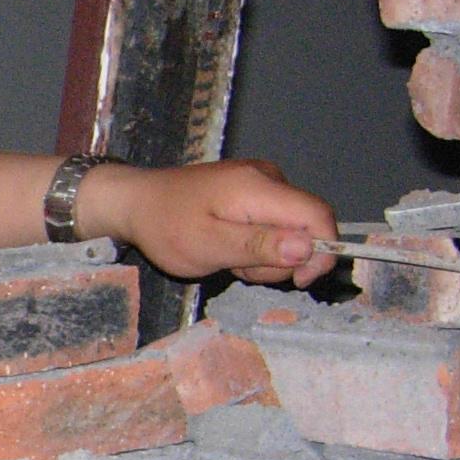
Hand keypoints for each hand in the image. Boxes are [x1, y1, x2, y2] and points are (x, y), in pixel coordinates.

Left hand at [89, 157, 334, 286]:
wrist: (137, 203)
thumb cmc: (166, 226)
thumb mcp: (209, 246)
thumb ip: (258, 246)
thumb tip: (307, 248)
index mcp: (260, 186)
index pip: (319, 215)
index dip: (322, 252)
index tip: (299, 281)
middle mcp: (270, 178)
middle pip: (307, 227)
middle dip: (282, 259)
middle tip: (239, 267)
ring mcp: (263, 183)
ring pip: (291, 232)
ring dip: (265, 256)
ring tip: (227, 256)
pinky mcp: (255, 193)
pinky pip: (274, 226)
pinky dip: (256, 245)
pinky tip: (228, 246)